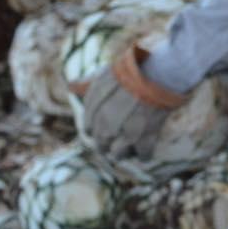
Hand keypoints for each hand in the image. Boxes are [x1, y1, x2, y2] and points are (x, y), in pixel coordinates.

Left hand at [73, 45, 186, 159]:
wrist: (157, 75)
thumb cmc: (131, 72)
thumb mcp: (104, 75)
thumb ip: (86, 84)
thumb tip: (71, 87)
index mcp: (93, 111)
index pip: (89, 129)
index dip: (98, 129)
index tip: (108, 126)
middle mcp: (105, 126)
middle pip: (102, 145)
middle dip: (109, 143)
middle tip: (121, 137)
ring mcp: (124, 135)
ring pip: (119, 155)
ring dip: (125, 152)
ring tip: (133, 144)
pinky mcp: (145, 140)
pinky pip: (143, 156)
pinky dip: (146, 153)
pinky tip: (147, 146)